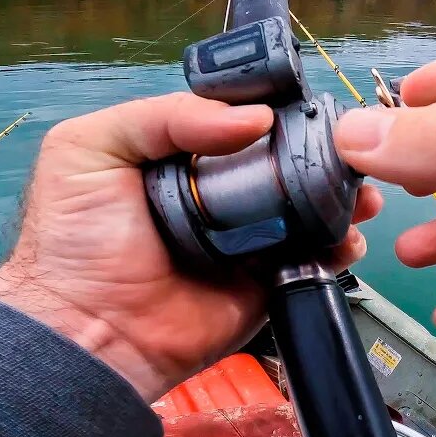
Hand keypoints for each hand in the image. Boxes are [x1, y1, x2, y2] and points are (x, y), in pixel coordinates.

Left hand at [0, 93, 381, 400]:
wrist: (85, 331)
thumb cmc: (75, 238)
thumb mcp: (90, 149)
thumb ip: (163, 116)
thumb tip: (254, 118)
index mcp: (182, 156)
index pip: (240, 120)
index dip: (277, 110)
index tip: (312, 106)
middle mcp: (221, 192)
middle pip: (286, 162)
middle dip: (323, 152)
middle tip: (351, 150)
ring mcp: (249, 237)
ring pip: (308, 207)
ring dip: (340, 196)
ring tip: (361, 193)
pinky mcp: (266, 281)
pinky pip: (312, 260)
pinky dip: (337, 247)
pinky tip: (347, 237)